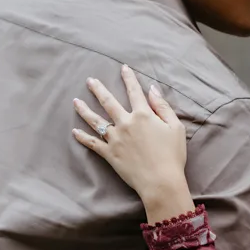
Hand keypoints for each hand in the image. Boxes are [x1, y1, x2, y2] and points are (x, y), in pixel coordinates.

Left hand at [73, 65, 188, 206]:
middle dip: (98, 89)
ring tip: (75, 101)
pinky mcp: (110, 154)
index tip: (123, 68)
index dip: (129, 78)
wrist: (161, 181)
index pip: (134, 91)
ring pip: (96, 121)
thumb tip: (153, 89)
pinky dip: (83, 137)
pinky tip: (74, 131)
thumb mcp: (175, 127)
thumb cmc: (172, 155)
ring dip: (84, 110)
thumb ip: (163, 106)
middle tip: (89, 81)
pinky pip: (93, 144)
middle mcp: (125, 123)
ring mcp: (115, 139)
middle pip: (108, 102)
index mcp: (143, 115)